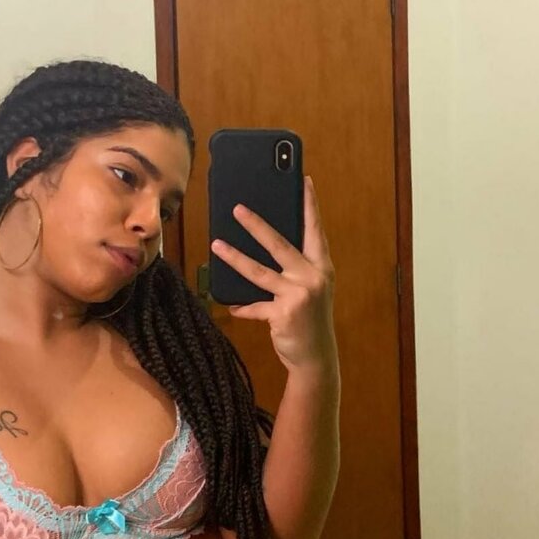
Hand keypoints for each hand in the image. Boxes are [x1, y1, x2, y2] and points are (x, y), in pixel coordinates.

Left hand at [209, 175, 336, 372]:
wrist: (316, 357)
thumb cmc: (310, 318)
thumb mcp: (312, 289)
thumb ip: (296, 268)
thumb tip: (266, 244)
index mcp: (321, 266)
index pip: (315, 230)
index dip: (309, 206)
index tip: (303, 181)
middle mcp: (312, 277)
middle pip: (280, 244)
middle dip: (257, 225)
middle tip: (237, 208)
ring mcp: (298, 295)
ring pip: (259, 272)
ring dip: (235, 257)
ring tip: (217, 244)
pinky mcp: (283, 314)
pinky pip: (255, 306)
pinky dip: (243, 307)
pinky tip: (232, 305)